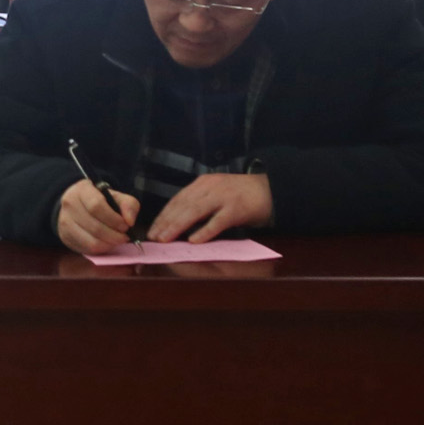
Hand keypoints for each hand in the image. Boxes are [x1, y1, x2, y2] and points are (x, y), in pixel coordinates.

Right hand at [56, 178, 139, 255]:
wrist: (78, 205)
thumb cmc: (100, 200)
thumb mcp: (116, 196)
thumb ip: (128, 205)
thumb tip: (130, 221)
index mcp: (81, 190)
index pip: (96, 206)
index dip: (114, 219)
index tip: (126, 225)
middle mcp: (69, 205)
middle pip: (95, 227)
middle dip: (115, 235)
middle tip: (124, 236)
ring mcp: (64, 222)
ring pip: (92, 241)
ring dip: (110, 244)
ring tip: (117, 240)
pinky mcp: (65, 236)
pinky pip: (88, 249)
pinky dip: (102, 249)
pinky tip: (107, 243)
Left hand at [146, 172, 272, 242]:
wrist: (271, 189)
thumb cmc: (241, 195)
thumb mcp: (217, 193)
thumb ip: (200, 203)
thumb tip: (178, 221)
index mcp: (203, 184)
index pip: (178, 199)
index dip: (164, 214)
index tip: (153, 228)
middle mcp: (211, 188)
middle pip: (183, 205)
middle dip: (166, 222)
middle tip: (154, 237)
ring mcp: (224, 197)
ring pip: (195, 212)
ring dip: (178, 226)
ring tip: (166, 239)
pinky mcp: (237, 209)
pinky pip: (218, 221)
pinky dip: (205, 231)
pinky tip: (194, 241)